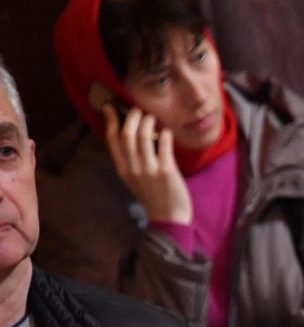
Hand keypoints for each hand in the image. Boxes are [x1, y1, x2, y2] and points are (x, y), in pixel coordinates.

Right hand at [101, 103, 192, 225]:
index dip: (110, 121)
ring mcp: (150, 170)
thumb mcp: (134, 179)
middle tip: (139, 110)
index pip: (112, 140)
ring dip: (148, 122)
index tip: (110, 108)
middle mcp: (133, 168)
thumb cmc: (154, 196)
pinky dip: (165, 135)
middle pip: (127, 135)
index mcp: (123, 169)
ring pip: (144, 138)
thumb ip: (130, 160)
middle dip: (131, 117)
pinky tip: (167, 132)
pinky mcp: (167, 172)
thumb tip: (131, 135)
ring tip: (152, 117)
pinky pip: (164, 146)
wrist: (169, 218)